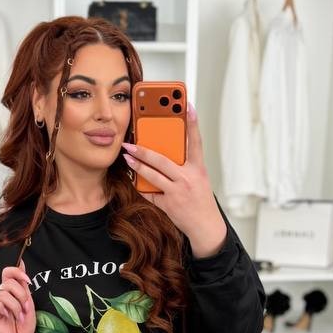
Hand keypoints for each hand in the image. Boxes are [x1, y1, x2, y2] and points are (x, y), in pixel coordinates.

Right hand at [0, 258, 35, 332]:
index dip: (17, 271)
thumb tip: (22, 263)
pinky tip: (6, 316)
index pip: (9, 272)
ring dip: (14, 306)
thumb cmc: (25, 324)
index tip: (27, 280)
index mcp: (13, 290)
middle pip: (8, 282)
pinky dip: (2, 308)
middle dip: (20, 295)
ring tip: (18, 316)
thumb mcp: (29, 304)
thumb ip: (24, 286)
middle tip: (25, 308)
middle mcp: (3, 293)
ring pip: (3, 293)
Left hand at [121, 101, 227, 256]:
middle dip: (144, 150)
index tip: (187, 106)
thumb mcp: (199, 178)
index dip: (192, 123)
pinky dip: (141, 186)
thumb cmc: (201, 200)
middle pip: (163, 159)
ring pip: (153, 175)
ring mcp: (178, 192)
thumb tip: (166, 151)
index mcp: (198, 169)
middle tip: (130, 142)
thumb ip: (185, 165)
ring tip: (127, 157)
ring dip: (137, 165)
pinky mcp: (169, 205)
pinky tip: (133, 179)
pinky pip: (150, 193)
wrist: (206, 226)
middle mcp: (188, 178)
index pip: (195, 142)